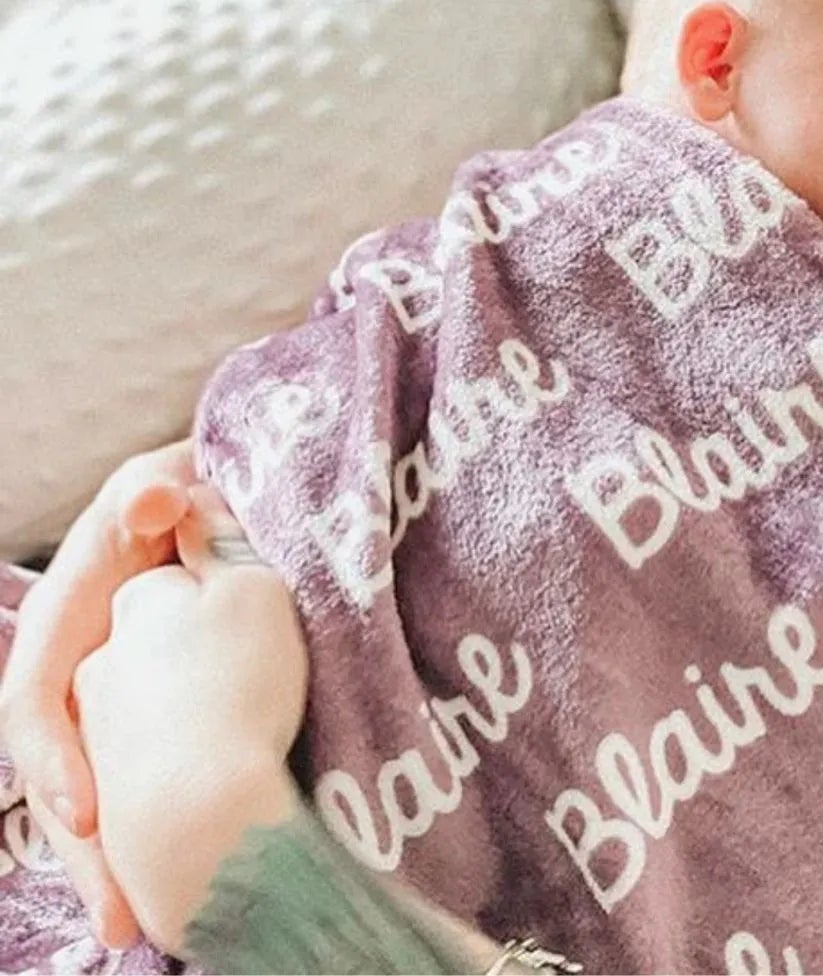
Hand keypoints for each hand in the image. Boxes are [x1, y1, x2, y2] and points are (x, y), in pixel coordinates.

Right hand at [0, 438, 196, 947]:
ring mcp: (104, 704)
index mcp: (61, 622)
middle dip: (88, 849)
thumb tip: (154, 503)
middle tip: (123, 912)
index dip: (55, 758)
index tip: (85, 810)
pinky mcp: (141, 721)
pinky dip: (150, 835)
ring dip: (115, 863)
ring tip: (141, 926)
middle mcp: (73, 674)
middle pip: (63, 775)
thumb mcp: (155, 487)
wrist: (197, 508)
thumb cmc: (172, 498)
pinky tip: (175, 888)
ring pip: (97, 795)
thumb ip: (149, 495)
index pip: (35, 699)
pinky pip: (137, 784)